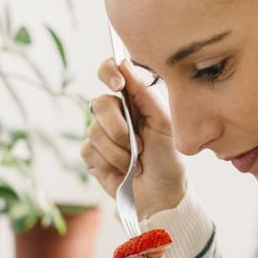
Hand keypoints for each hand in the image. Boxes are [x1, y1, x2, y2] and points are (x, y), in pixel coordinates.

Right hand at [81, 59, 185, 218]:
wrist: (160, 194)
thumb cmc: (167, 158)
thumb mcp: (163, 123)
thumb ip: (144, 94)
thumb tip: (123, 63)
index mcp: (133, 100)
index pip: (110, 72)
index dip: (108, 72)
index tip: (117, 85)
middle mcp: (114, 113)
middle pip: (99, 103)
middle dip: (120, 128)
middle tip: (139, 144)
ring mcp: (101, 134)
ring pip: (95, 131)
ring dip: (119, 151)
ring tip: (135, 162)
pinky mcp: (91, 155)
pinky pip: (89, 150)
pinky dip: (110, 162)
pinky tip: (122, 170)